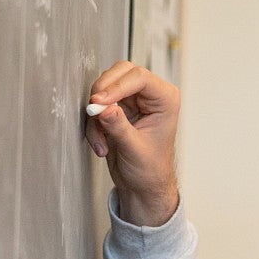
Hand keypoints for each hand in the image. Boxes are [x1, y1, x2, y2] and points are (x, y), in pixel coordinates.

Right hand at [85, 61, 180, 226]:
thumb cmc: (150, 170)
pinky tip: (101, 144)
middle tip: (93, 111)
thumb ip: (118, 127)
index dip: (116, 86)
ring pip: (105, 88)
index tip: (99, 101)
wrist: (143, 186)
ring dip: (97, 113)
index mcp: (165, 99)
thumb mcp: (134, 150)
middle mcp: (150, 95)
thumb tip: (103, 107)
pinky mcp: (118, 108)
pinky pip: (98, 106)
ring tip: (102, 140)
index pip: (139, 77)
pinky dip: (94, 124)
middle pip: (120, 73)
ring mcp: (133, 100)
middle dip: (103, 93)